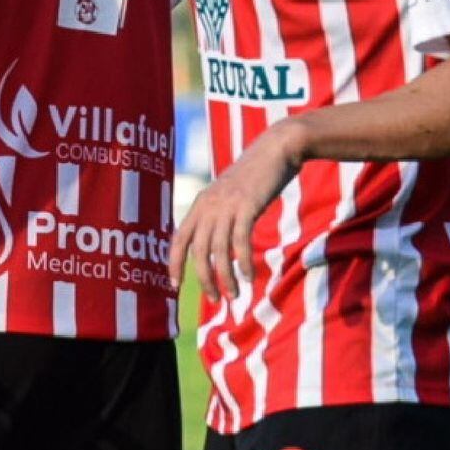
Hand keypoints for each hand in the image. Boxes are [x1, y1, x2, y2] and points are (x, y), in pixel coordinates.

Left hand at [169, 121, 304, 300]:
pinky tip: (250, 277)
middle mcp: (209, 205)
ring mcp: (227, 205)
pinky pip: (241, 242)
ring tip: (234, 295)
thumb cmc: (255, 176)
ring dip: (226, 277)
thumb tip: (220, 246)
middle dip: (204, 279)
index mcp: (200, 204)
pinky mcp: (247, 206)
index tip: (175, 286)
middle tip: (216, 299)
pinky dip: (244, 263)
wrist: (276, 149)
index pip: (178, 239)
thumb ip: (220, 216)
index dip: (173, 264)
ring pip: (219, 251)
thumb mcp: (229, 195)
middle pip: (199, 251)